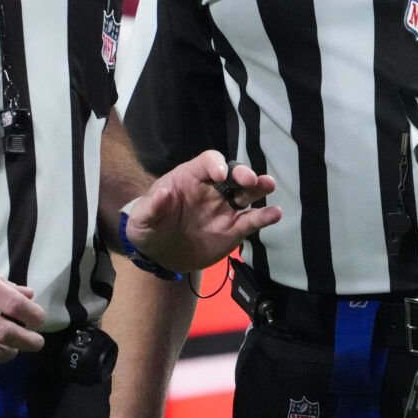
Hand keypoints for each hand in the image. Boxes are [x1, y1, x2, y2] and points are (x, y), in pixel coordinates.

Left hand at [125, 151, 280, 272]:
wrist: (160, 255)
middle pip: (233, 173)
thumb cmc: (149, 228)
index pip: (208, 162)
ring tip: (268, 185)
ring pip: (247, 193)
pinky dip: (265, 217)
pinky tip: (275, 214)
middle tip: (250, 180)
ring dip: (259, 187)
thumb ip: (152, 206)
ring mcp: (225, 208)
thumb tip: (163, 192)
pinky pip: (251, 221)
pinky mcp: (234, 229)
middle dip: (242, 173)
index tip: (219, 175)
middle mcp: (213, 189)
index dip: (216, 164)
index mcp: (190, 177)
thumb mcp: (142, 219)